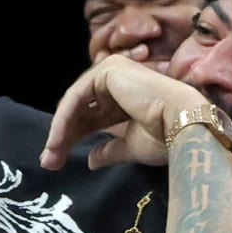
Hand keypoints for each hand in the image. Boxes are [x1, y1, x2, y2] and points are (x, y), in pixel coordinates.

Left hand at [40, 54, 206, 171]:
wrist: (183, 125)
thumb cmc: (165, 136)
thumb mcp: (130, 147)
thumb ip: (109, 150)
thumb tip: (91, 160)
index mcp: (124, 98)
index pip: (90, 118)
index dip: (73, 139)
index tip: (56, 162)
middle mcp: (118, 81)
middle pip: (80, 111)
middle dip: (62, 137)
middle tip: (48, 161)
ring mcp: (112, 71)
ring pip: (75, 104)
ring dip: (60, 131)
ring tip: (51, 156)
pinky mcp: (107, 70)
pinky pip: (76, 97)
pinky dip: (63, 119)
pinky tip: (57, 140)